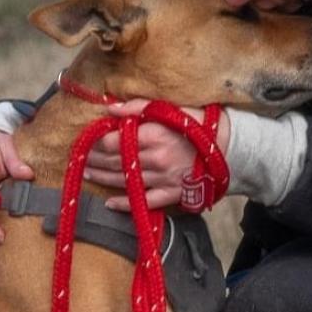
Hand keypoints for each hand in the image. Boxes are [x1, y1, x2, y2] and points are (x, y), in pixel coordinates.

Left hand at [84, 100, 229, 210]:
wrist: (232, 147)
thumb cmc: (201, 123)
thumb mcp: (172, 108)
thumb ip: (139, 107)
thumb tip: (110, 108)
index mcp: (154, 135)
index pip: (114, 141)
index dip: (95, 142)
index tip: (84, 140)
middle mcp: (156, 160)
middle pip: (115, 162)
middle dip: (94, 160)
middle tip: (79, 158)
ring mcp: (164, 179)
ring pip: (126, 181)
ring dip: (103, 179)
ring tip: (87, 174)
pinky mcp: (174, 194)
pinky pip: (146, 202)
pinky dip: (127, 204)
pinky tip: (111, 204)